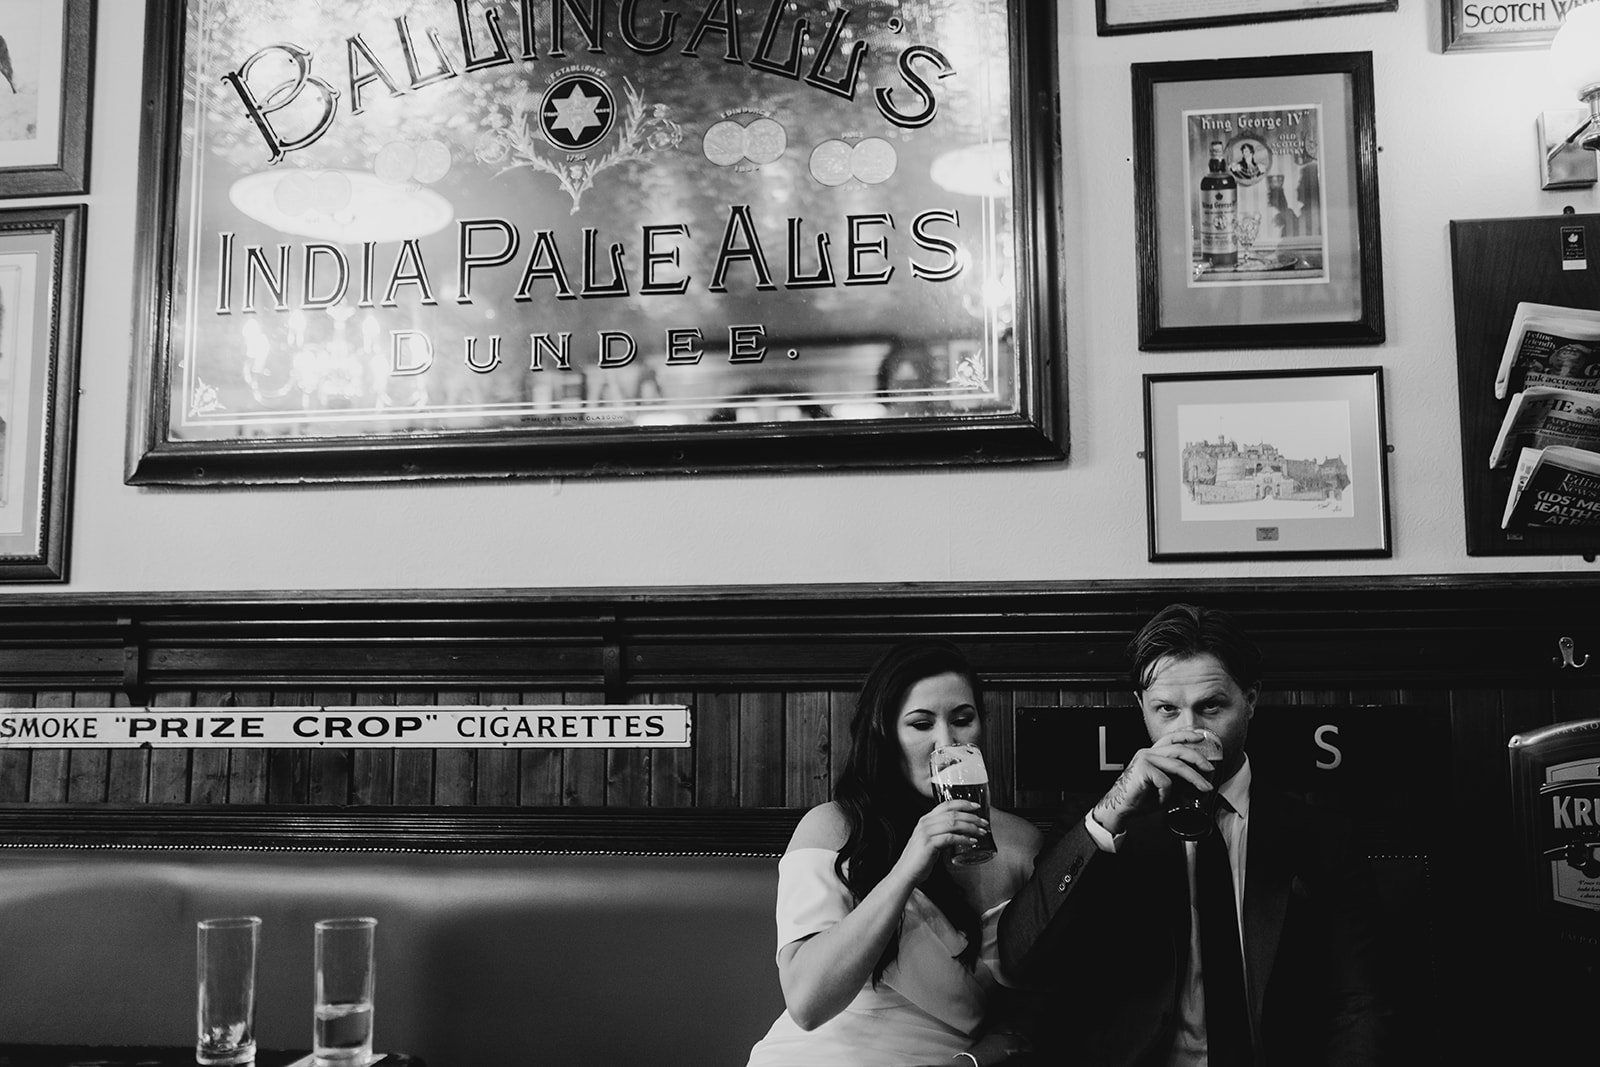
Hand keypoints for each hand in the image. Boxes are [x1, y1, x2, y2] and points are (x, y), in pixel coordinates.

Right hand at [891, 798, 988, 885]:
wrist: (906, 872)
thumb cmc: (919, 859)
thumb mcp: (930, 840)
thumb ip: (941, 833)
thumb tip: (960, 832)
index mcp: (926, 819)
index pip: (946, 805)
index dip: (963, 804)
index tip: (976, 806)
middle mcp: (925, 823)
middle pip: (952, 814)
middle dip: (972, 817)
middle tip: (984, 822)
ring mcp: (926, 833)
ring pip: (953, 824)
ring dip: (970, 827)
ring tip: (981, 832)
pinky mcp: (929, 844)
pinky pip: (950, 838)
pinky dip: (963, 839)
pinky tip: (972, 842)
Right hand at [1091, 728, 1216, 834]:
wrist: (1120, 807)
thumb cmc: (1140, 798)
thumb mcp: (1164, 787)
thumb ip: (1177, 780)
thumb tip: (1197, 781)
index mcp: (1152, 754)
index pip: (1171, 738)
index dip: (1187, 735)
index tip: (1201, 737)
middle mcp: (1148, 752)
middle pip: (1179, 749)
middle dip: (1198, 758)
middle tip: (1210, 769)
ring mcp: (1145, 759)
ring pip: (1177, 765)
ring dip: (1195, 778)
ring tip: (1204, 787)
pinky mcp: (1143, 769)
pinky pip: (1165, 781)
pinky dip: (1167, 794)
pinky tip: (1160, 799)